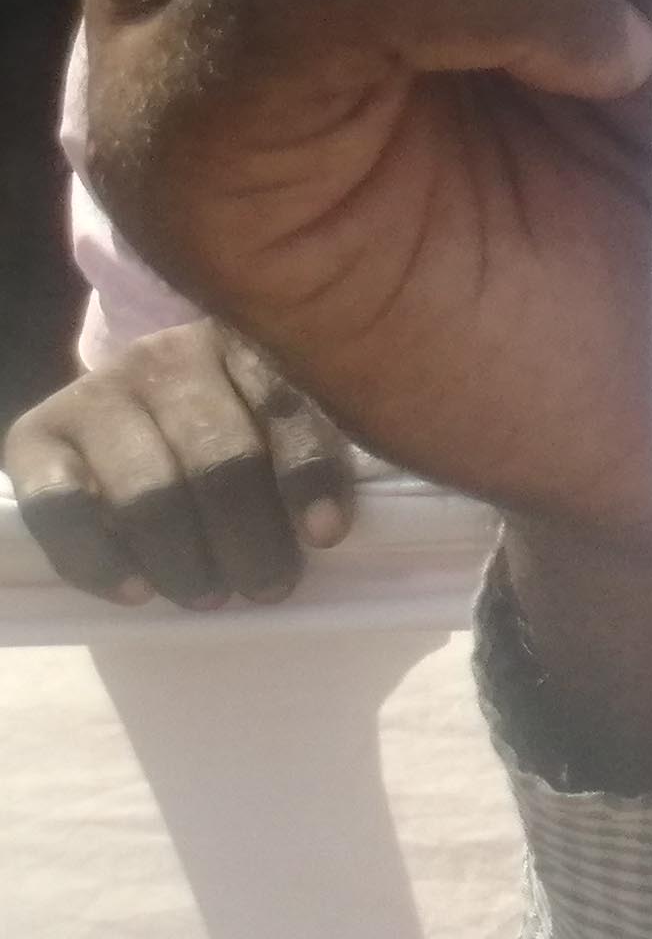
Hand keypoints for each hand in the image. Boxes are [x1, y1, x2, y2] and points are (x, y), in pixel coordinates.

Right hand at [6, 321, 354, 604]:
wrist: (133, 412)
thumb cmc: (233, 427)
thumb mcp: (280, 420)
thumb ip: (310, 452)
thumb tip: (327, 530)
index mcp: (247, 343)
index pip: (286, 403)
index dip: (307, 474)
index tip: (326, 536)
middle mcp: (170, 358)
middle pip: (218, 457)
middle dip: (248, 535)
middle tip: (267, 587)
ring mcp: (99, 392)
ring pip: (147, 488)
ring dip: (183, 556)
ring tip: (209, 595)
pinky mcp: (36, 434)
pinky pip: (60, 506)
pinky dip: (98, 558)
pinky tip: (137, 590)